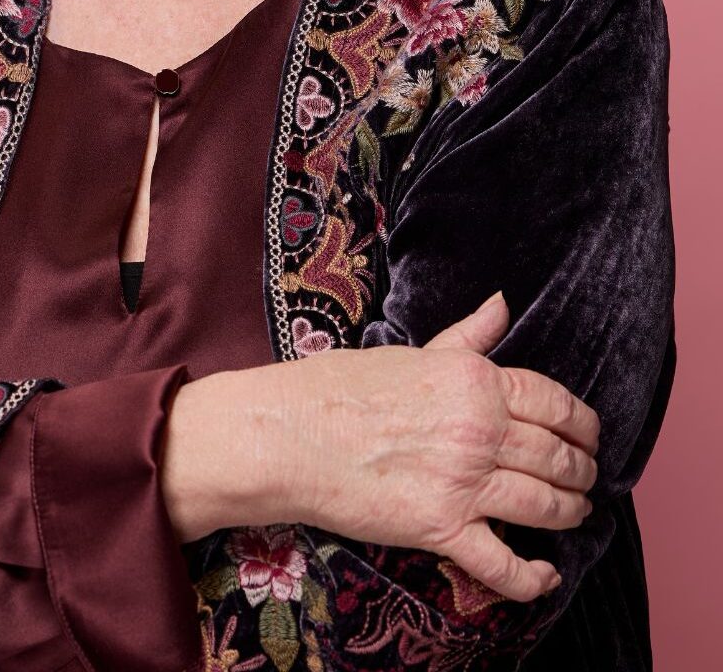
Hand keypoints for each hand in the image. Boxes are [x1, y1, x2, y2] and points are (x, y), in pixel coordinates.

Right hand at [272, 291, 598, 600]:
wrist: (292, 433)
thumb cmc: (343, 387)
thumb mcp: (414, 351)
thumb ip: (467, 336)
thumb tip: (502, 303)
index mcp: (475, 379)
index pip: (555, 402)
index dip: (584, 424)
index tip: (590, 435)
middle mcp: (480, 428)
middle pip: (559, 457)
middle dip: (583, 472)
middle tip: (586, 479)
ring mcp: (463, 481)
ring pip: (546, 506)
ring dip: (570, 513)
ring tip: (575, 514)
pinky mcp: (441, 528)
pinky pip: (504, 564)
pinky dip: (533, 578)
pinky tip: (546, 576)